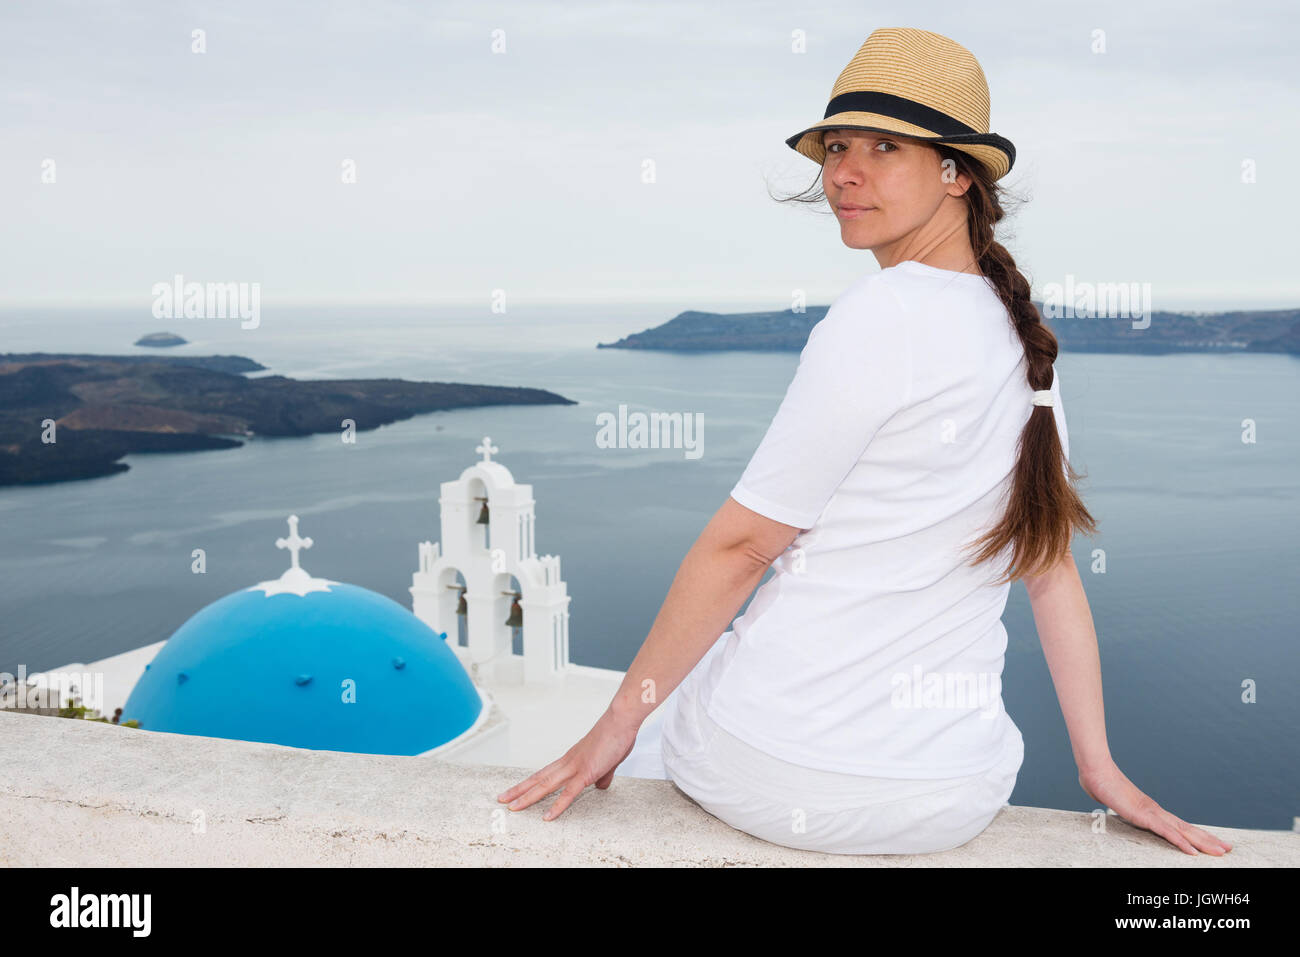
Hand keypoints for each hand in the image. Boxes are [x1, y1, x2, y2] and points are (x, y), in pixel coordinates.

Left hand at [495, 707, 640, 820]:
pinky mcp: (586, 773)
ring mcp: (575, 767)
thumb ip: (603, 775)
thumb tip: (600, 786)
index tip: (517, 790)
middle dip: (519, 790)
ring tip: (513, 807)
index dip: (530, 783)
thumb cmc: (616, 736)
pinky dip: (557, 806)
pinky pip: (569, 793)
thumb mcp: (609, 760)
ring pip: (546, 785)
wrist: (621, 720)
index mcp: (571, 759)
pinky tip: (547, 817)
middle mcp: (568, 762)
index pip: (545, 773)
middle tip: (502, 799)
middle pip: (538, 779)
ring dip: (528, 797)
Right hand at [1078, 761, 1232, 855]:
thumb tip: (1111, 802)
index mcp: (1150, 810)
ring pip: (1183, 832)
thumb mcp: (1112, 802)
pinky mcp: (1144, 816)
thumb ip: (1117, 806)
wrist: (1095, 771)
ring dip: (1203, 843)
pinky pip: (1166, 833)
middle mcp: (1156, 812)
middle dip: (1208, 839)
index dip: (1195, 834)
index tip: (1210, 841)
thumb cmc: (1099, 783)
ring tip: (1220, 851)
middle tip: (1228, 848)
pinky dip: (1181, 843)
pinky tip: (1193, 852)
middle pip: (1187, 828)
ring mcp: (1151, 814)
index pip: (1178, 825)